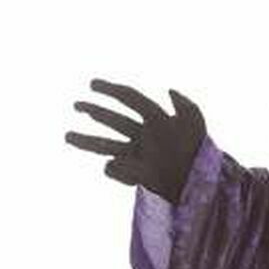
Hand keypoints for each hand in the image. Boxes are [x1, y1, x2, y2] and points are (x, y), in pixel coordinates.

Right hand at [65, 79, 206, 204]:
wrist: (202, 184)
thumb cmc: (200, 152)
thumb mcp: (198, 126)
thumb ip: (186, 106)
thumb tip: (170, 90)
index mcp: (155, 120)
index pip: (130, 100)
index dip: (111, 90)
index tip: (92, 84)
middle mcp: (142, 136)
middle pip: (113, 121)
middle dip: (94, 111)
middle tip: (76, 105)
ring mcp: (137, 155)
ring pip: (106, 145)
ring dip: (86, 140)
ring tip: (66, 136)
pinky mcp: (135, 175)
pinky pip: (116, 169)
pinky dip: (118, 170)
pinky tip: (137, 174)